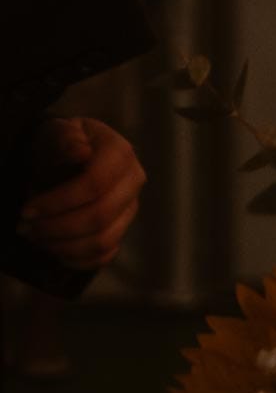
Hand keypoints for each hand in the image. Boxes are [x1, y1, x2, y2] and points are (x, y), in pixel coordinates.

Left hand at [18, 118, 145, 269]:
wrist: (69, 154)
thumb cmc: (60, 143)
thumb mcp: (56, 132)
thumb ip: (65, 139)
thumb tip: (81, 153)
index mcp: (120, 154)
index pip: (95, 185)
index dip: (58, 202)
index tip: (26, 210)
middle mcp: (133, 181)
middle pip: (100, 216)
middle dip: (57, 227)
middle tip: (26, 228)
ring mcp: (131, 206)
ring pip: (103, 240)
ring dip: (64, 246)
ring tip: (37, 238)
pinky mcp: (123, 227)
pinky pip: (106, 254)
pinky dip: (79, 260)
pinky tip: (56, 252)